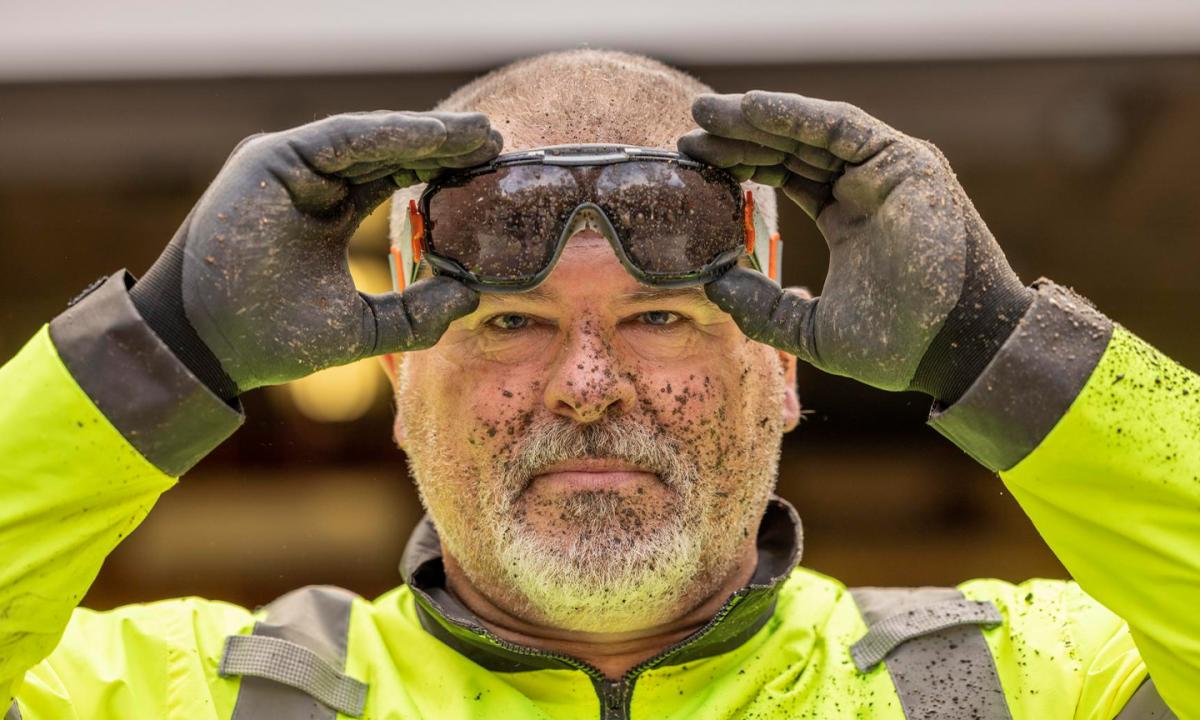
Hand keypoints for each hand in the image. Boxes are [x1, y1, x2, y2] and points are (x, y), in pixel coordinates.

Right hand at [130, 111, 501, 395]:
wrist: (211, 349)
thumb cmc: (275, 340)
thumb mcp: (364, 328)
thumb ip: (415, 313)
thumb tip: (470, 295)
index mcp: (328, 214)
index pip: (395, 180)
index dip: (442, 171)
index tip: (489, 170)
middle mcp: (312, 184)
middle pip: (389, 153)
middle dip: (444, 146)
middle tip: (497, 141)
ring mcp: (290, 168)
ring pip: (371, 140)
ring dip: (427, 135)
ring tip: (479, 135)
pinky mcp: (272, 159)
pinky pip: (342, 138)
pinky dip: (391, 135)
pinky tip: (436, 138)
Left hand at [679, 91, 1032, 399]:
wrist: (956, 350)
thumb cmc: (897, 346)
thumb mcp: (811, 330)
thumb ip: (763, 308)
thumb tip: (712, 286)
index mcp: (846, 219)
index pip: (785, 175)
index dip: (741, 164)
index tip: (695, 163)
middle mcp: (864, 187)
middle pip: (792, 147)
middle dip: (740, 136)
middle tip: (689, 132)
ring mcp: (885, 170)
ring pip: (810, 131)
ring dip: (757, 119)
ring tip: (706, 114)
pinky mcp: (904, 161)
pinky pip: (841, 126)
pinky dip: (796, 114)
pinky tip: (752, 108)